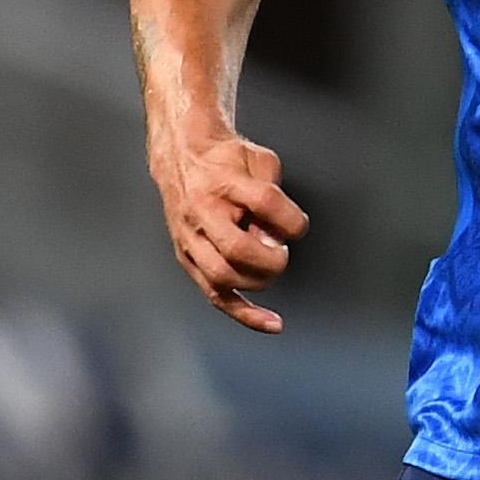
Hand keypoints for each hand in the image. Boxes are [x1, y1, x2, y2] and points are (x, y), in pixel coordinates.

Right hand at [152, 129, 306, 332]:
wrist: (181, 158)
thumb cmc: (224, 161)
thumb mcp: (259, 162)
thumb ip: (275, 195)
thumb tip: (278, 237)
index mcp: (222, 183)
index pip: (264, 202)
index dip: (291, 220)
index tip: (298, 226)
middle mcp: (201, 214)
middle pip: (237, 249)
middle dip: (271, 259)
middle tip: (280, 252)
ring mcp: (190, 240)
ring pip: (223, 277)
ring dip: (258, 279)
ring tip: (269, 266)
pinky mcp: (188, 260)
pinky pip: (215, 295)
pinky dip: (244, 313)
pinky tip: (269, 322)